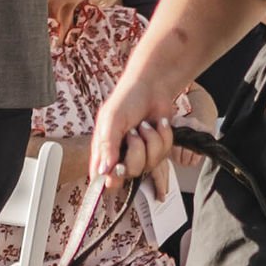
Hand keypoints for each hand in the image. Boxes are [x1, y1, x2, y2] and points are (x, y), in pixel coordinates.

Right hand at [90, 73, 179, 195]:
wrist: (152, 86)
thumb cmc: (127, 99)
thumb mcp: (111, 120)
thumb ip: (107, 146)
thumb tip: (103, 170)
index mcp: (104, 150)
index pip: (102, 177)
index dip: (110, 178)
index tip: (119, 168)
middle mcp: (121, 155)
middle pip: (130, 173)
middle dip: (136, 152)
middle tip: (133, 133)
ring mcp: (140, 154)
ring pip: (149, 164)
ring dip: (151, 140)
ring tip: (145, 125)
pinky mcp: (157, 150)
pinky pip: (164, 154)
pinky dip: (163, 136)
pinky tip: (157, 124)